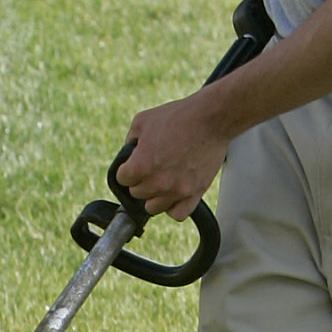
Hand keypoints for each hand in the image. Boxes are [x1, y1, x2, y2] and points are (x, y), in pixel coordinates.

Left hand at [111, 90, 228, 222]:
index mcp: (140, 166)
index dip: (127, 168)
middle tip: (153, 166)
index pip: (121, 179)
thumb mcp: (142, 121)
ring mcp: (176, 191)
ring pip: (153, 207)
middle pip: (137, 193)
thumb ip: (129, 142)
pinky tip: (174, 194)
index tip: (135, 162)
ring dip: (155, 195)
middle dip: (141, 180)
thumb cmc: (179, 117)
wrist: (210, 119)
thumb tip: (127, 155)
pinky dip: (173, 207)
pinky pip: (177, 214)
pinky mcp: (194, 194)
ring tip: (163, 180)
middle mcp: (157, 183)